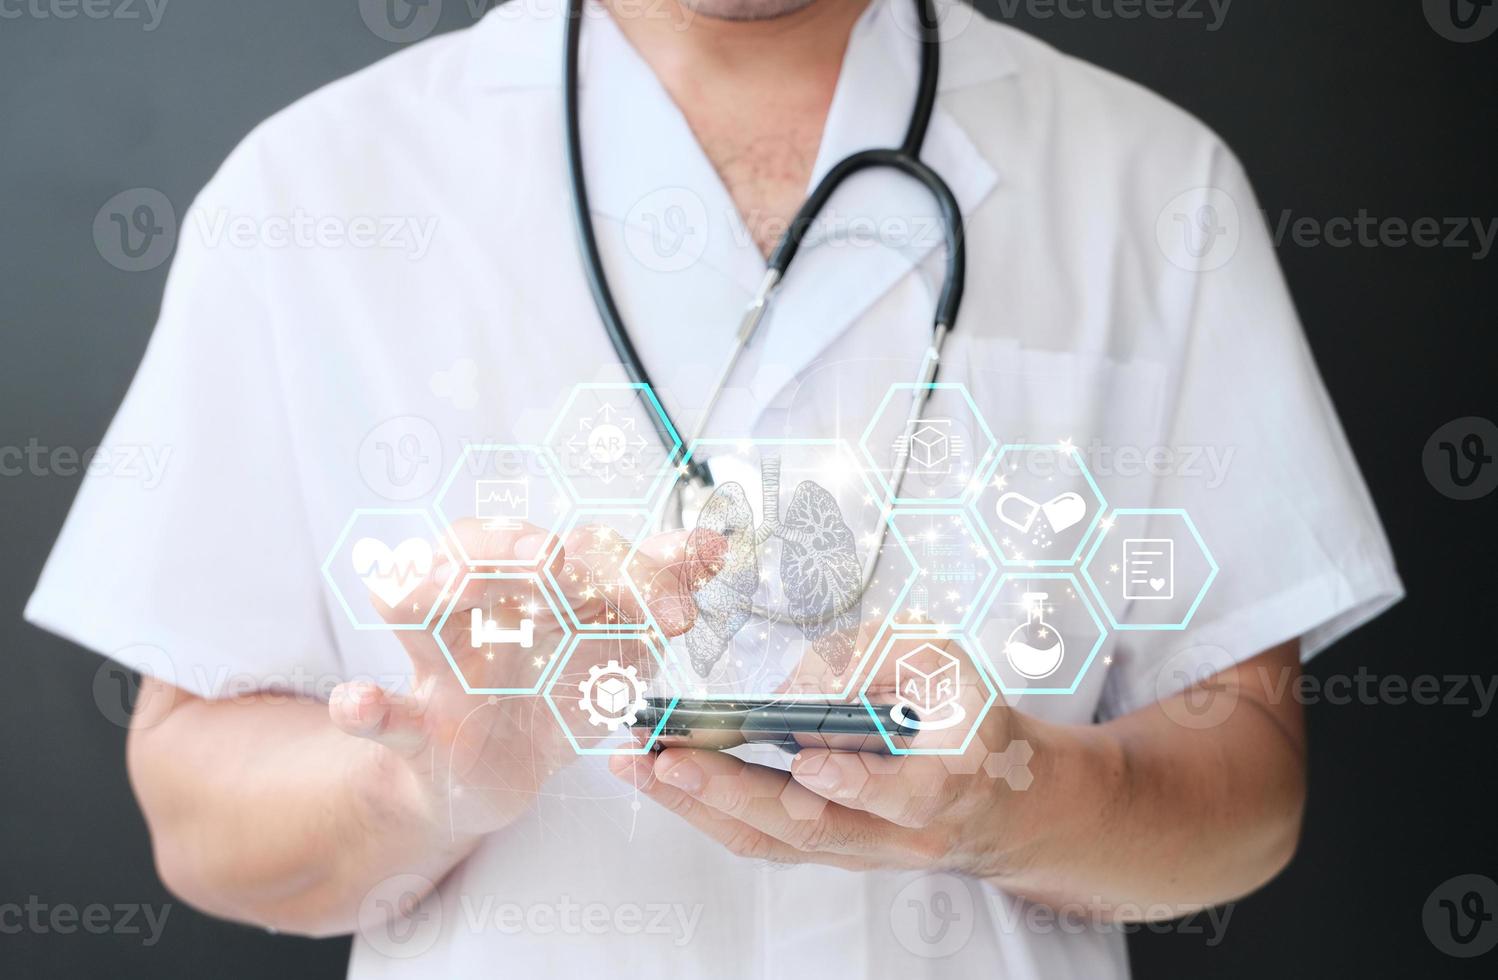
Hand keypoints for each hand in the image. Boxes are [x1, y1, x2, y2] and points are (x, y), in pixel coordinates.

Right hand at [328, 519, 701, 839]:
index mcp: (532, 579)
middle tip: (552, 559)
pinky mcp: (416, 727)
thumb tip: (715, 543)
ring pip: (413, 605)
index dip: (631, 566)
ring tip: (450, 585)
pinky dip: (364, 706)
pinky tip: (359, 701)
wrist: (499, 772)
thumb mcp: (617, 640)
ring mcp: (440, 663)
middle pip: (476, 547)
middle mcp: (479, 605)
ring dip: (430, 588)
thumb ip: (657, 590)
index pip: (575, 547)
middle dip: (510, 544)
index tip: (681, 604)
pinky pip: (380, 713)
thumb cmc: (553, 686)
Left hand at [610, 636, 1039, 877]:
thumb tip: (804, 677)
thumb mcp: (949, 666)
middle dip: (730, 792)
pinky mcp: (822, 851)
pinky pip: (759, 838)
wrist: (995, 799)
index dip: (857, 783)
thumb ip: (886, 655)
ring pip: (772, 841)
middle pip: (810, 828)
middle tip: (668, 759)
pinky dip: (704, 808)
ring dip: (698, 806)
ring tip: (637, 767)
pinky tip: (659, 778)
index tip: (810, 761)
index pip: (902, 797)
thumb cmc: (967, 720)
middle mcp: (897, 835)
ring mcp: (855, 851)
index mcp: (947, 784)